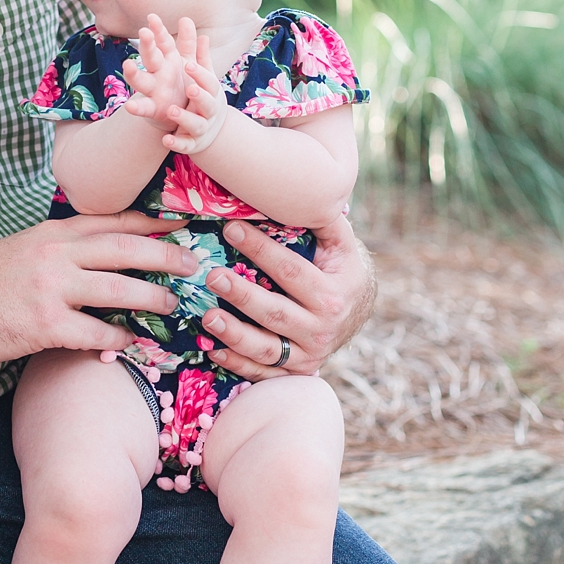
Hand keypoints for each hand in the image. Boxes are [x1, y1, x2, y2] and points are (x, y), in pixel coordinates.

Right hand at [0, 212, 196, 363]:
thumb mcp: (23, 247)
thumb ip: (62, 247)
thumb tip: (103, 253)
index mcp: (53, 232)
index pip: (113, 220)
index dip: (153, 220)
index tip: (182, 221)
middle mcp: (56, 254)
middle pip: (127, 249)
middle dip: (167, 255)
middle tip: (193, 264)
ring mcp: (52, 289)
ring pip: (120, 290)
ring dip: (153, 299)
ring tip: (173, 305)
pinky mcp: (46, 325)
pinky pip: (98, 333)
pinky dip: (121, 339)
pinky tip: (134, 343)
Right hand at [121, 14, 191, 131]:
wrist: (179, 112)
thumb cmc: (181, 82)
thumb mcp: (188, 61)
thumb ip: (188, 42)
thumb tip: (186, 18)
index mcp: (167, 59)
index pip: (163, 42)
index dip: (158, 30)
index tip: (152, 17)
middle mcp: (157, 72)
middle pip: (150, 57)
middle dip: (147, 45)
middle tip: (144, 32)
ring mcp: (153, 90)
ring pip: (141, 80)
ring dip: (133, 73)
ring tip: (128, 64)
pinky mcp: (153, 108)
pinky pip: (144, 108)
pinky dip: (136, 108)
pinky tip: (129, 107)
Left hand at [161, 19, 226, 154]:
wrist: (209, 131)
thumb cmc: (202, 96)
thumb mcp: (199, 75)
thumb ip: (196, 53)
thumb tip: (190, 23)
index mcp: (209, 91)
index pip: (208, 81)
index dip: (200, 74)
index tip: (188, 65)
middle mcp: (205, 109)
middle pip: (206, 102)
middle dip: (199, 95)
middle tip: (190, 88)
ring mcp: (198, 127)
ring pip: (193, 124)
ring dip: (183, 117)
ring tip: (170, 110)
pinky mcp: (189, 143)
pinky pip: (184, 145)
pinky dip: (176, 144)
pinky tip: (165, 142)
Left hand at [194, 213, 374, 377]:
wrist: (357, 312)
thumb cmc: (341, 269)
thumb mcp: (341, 244)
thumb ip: (324, 220)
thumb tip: (303, 189)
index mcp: (333, 295)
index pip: (291, 270)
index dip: (260, 249)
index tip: (230, 229)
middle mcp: (322, 328)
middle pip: (276, 313)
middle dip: (242, 295)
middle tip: (212, 276)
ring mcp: (308, 354)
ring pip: (267, 349)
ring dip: (234, 335)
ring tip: (206, 316)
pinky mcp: (295, 372)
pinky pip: (263, 373)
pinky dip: (237, 365)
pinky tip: (212, 349)